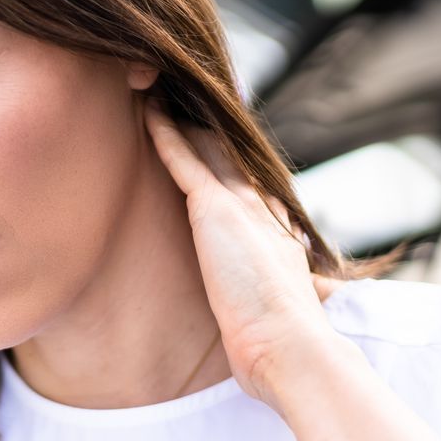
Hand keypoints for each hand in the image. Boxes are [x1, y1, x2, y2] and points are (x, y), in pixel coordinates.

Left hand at [143, 99, 340, 407]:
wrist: (292, 349)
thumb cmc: (286, 349)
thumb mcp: (286, 321)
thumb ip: (282, 309)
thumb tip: (290, 324)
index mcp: (277, 238)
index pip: (254, 192)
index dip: (237, 167)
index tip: (223, 147)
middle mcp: (261, 214)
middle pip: (232, 159)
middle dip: (212, 130)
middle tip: (190, 98)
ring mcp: (240, 207)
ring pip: (208, 149)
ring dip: (187, 119)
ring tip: (164, 91)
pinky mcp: (215, 209)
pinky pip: (184, 160)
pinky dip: (165, 133)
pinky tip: (147, 112)